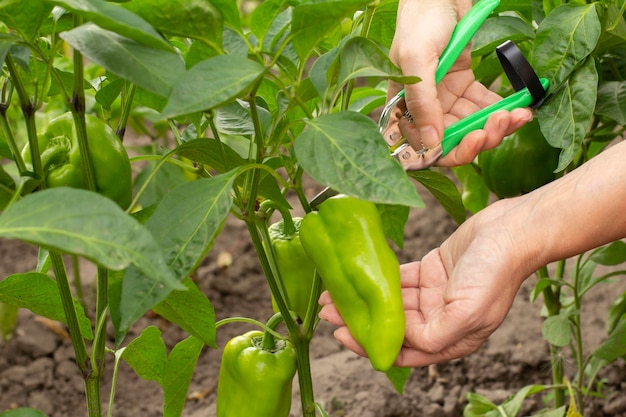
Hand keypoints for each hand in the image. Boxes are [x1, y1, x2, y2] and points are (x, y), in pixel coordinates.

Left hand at [319, 198, 540, 366]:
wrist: (512, 230)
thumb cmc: (496, 272)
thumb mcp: (468, 313)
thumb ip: (435, 335)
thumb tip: (402, 342)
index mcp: (451, 338)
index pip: (404, 351)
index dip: (371, 346)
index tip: (342, 335)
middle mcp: (440, 320)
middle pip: (392, 326)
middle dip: (360, 321)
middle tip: (328, 312)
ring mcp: (434, 295)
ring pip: (391, 302)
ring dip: (364, 299)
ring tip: (333, 294)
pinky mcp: (430, 271)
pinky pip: (399, 279)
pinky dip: (378, 279)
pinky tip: (358, 274)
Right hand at [386, 0, 532, 165]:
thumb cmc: (421, 20)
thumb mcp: (416, 59)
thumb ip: (422, 102)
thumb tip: (431, 144)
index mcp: (404, 105)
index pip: (423, 144)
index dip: (448, 151)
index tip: (474, 142)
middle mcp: (425, 106)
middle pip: (452, 139)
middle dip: (480, 138)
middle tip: (501, 126)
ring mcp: (446, 97)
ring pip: (472, 125)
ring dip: (497, 125)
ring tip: (518, 115)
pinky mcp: (464, 84)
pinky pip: (485, 105)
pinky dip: (503, 109)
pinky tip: (521, 107)